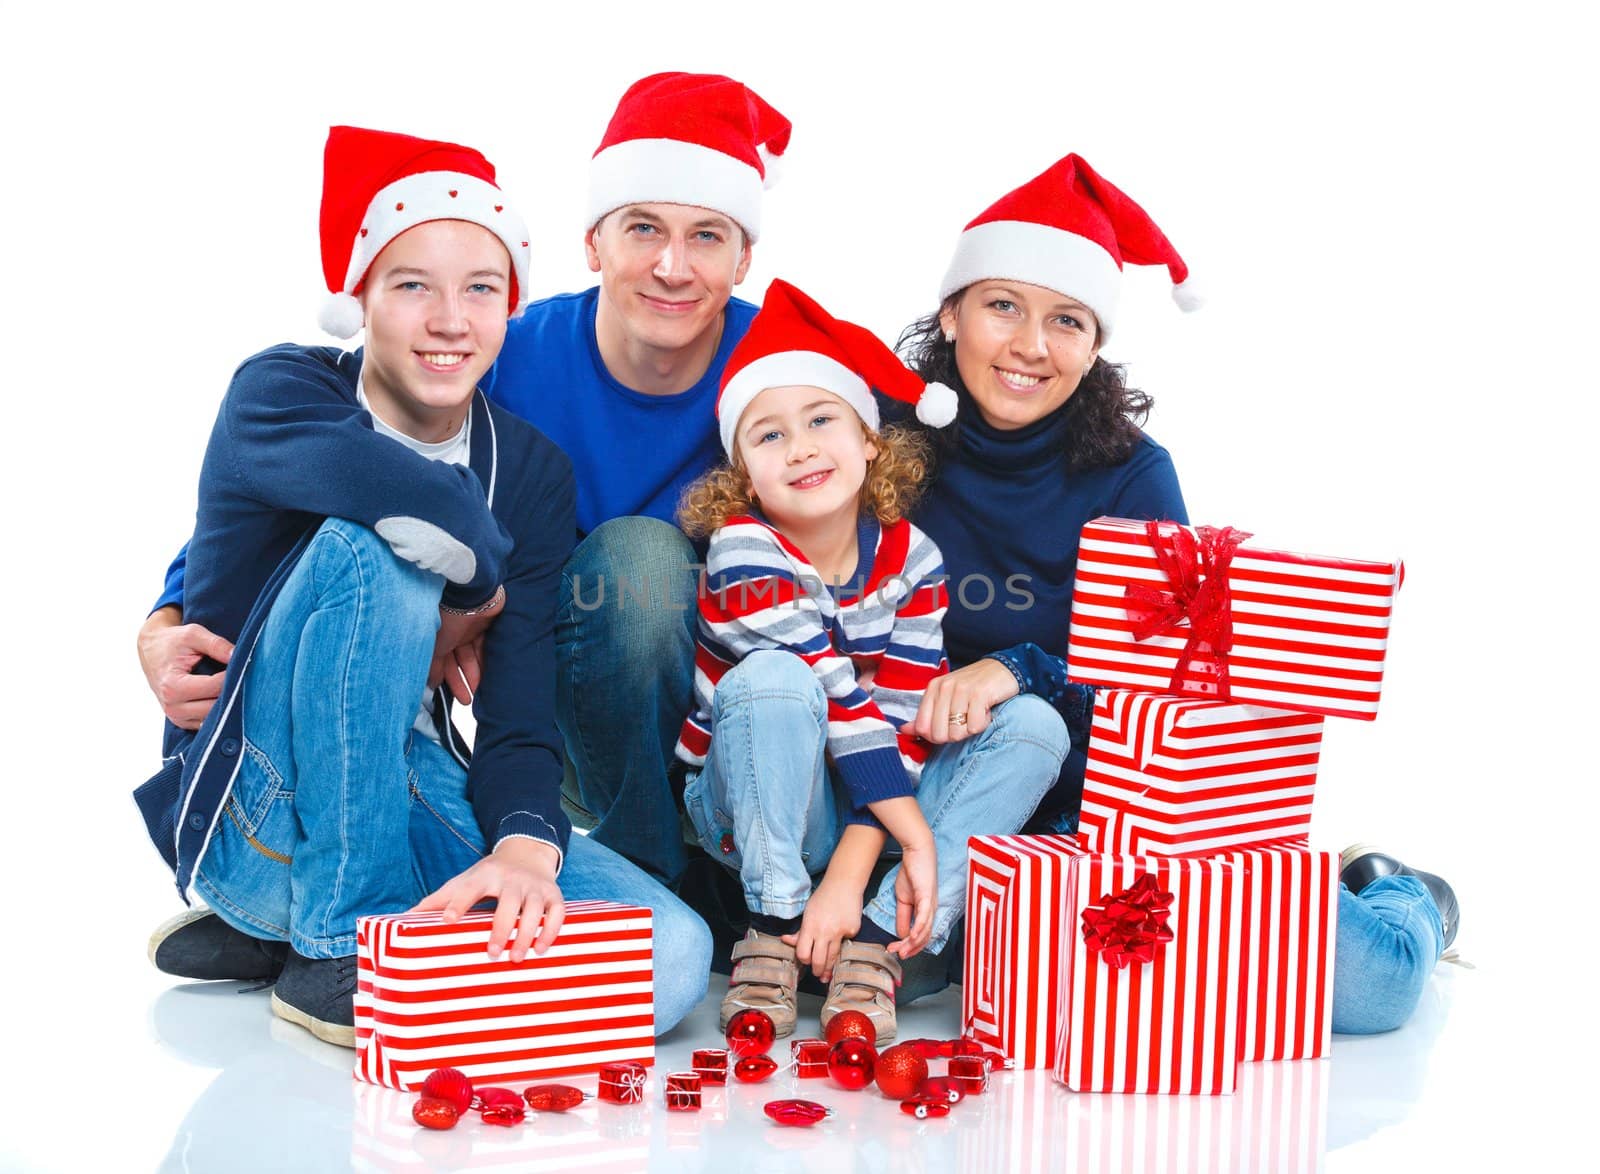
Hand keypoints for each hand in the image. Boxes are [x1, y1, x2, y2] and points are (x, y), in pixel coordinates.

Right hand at [137, 605, 234, 729]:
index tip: (243, 664)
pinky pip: (208, 722)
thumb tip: (240, 656)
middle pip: (216, 706)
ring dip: (228, 703)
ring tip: (235, 684)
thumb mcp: (193, 634)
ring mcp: (177, 718)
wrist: (151, 651)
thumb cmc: (172, 642)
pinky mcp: (183, 722)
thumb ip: (217, 645)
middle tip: (244, 676)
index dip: (233, 676)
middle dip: (233, 691)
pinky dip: (219, 711)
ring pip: (215, 718)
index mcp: (172, 686)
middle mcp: (172, 706)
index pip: (215, 687)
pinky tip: (224, 695)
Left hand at [410, 837, 562, 961]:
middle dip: (500, 929)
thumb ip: (439, 899)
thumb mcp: (464, 880)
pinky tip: (541, 948)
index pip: (469, 888)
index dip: (458, 903)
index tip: (447, 921)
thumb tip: (406, 917)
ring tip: (517, 957)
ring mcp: (535, 886)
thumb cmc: (489, 875)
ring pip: (534, 910)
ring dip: (527, 934)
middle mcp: (512, 879)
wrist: (527, 852)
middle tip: (492, 954)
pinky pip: (557, 913)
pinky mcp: (553, 894)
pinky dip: (552, 931)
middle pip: (508, 904)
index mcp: (485, 875)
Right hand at [429, 589, 504, 703]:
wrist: (470, 594)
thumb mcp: (435, 645)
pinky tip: (487, 675)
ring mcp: (469, 628)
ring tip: (476, 692)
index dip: (444, 678)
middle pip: (456, 661)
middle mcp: (452, 633)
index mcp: (437, 635)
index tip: (447, 695)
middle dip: (460, 681)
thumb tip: (431, 683)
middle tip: (466, 700)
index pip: (440, 661)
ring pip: (471, 656)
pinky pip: (484, 647)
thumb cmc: (447, 616)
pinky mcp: (485, 625)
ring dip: (474, 674)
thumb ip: (433, 665)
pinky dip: (485, 661)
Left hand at [783, 876, 864, 983]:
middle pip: (818, 960)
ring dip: (829, 969)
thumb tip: (786, 940)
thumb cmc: (823, 897)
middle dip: (817, 971)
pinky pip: (846, 945)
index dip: (803, 960)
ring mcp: (839, 932)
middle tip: (817, 976)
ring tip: (826, 976)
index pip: (803, 953)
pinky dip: (843, 945)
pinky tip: (842, 941)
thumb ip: (800, 931)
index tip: (806, 961)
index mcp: (810, 926)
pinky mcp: (852, 931)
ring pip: (833, 958)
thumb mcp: (807, 913)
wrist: (844, 884)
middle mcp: (824, 931)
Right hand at [887, 836, 936, 961]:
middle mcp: (932, 910)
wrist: (916, 850)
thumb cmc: (912, 871)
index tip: (896, 950)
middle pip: (924, 937)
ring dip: (913, 943)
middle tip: (897, 954)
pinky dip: (919, 928)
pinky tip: (912, 936)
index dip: (910, 946)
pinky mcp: (928, 896)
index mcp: (926, 911)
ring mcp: (931, 904)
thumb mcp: (903, 898)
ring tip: (902, 950)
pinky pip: (924, 916)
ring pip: (925, 930)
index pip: (921, 936)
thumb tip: (901, 933)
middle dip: (911, 949)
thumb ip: (903, 916)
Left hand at [903, 658, 1018, 745]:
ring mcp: (961, 689)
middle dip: (954, 735)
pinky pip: (975, 727)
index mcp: (933, 688)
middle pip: (939, 734)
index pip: (922, 728)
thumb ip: (926, 715)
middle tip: (966, 720)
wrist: (1004, 669)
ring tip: (977, 713)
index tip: (949, 727)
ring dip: (970, 729)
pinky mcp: (979, 694)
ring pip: (957, 733)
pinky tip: (986, 711)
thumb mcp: (947, 697)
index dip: (936, 736)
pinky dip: (983, 724)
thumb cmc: (974, 687)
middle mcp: (944, 687)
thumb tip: (904, 730)